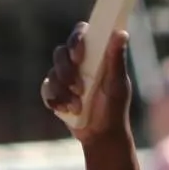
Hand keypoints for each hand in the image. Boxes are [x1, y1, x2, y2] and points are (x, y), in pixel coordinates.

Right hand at [40, 24, 131, 144]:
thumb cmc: (114, 109)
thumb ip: (117, 60)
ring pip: (52, 72)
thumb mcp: (117, 85)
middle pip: (61, 52)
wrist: (102, 136)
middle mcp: (77, 63)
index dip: (76, 40)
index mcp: (94, 55)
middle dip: (66, 70)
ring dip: (63, 90)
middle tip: (78, 87)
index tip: (78, 57)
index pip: (81, 34)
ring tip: (77, 107)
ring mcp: (65, 77)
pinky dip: (55, 100)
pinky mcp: (56, 92)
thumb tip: (122, 33)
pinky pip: (46, 89)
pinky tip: (66, 110)